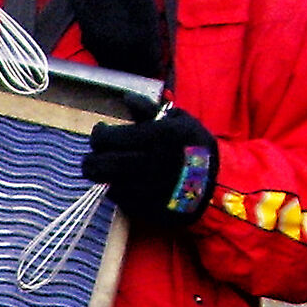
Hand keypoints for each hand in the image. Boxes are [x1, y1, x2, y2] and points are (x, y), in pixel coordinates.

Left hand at [83, 106, 219, 224]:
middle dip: (90, 159)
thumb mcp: (179, 121)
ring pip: (104, 182)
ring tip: (106, 167)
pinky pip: (118, 198)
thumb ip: (149, 110)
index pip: (107, 138)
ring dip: (101, 175)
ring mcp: (145, 189)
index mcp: (157, 137)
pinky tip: (123, 181)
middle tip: (95, 155)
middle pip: (98, 165)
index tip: (101, 131)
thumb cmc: (195, 147)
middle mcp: (148, 163)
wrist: (216, 186)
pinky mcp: (145, 208)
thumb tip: (125, 98)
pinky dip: (115, 188)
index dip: (98, 134)